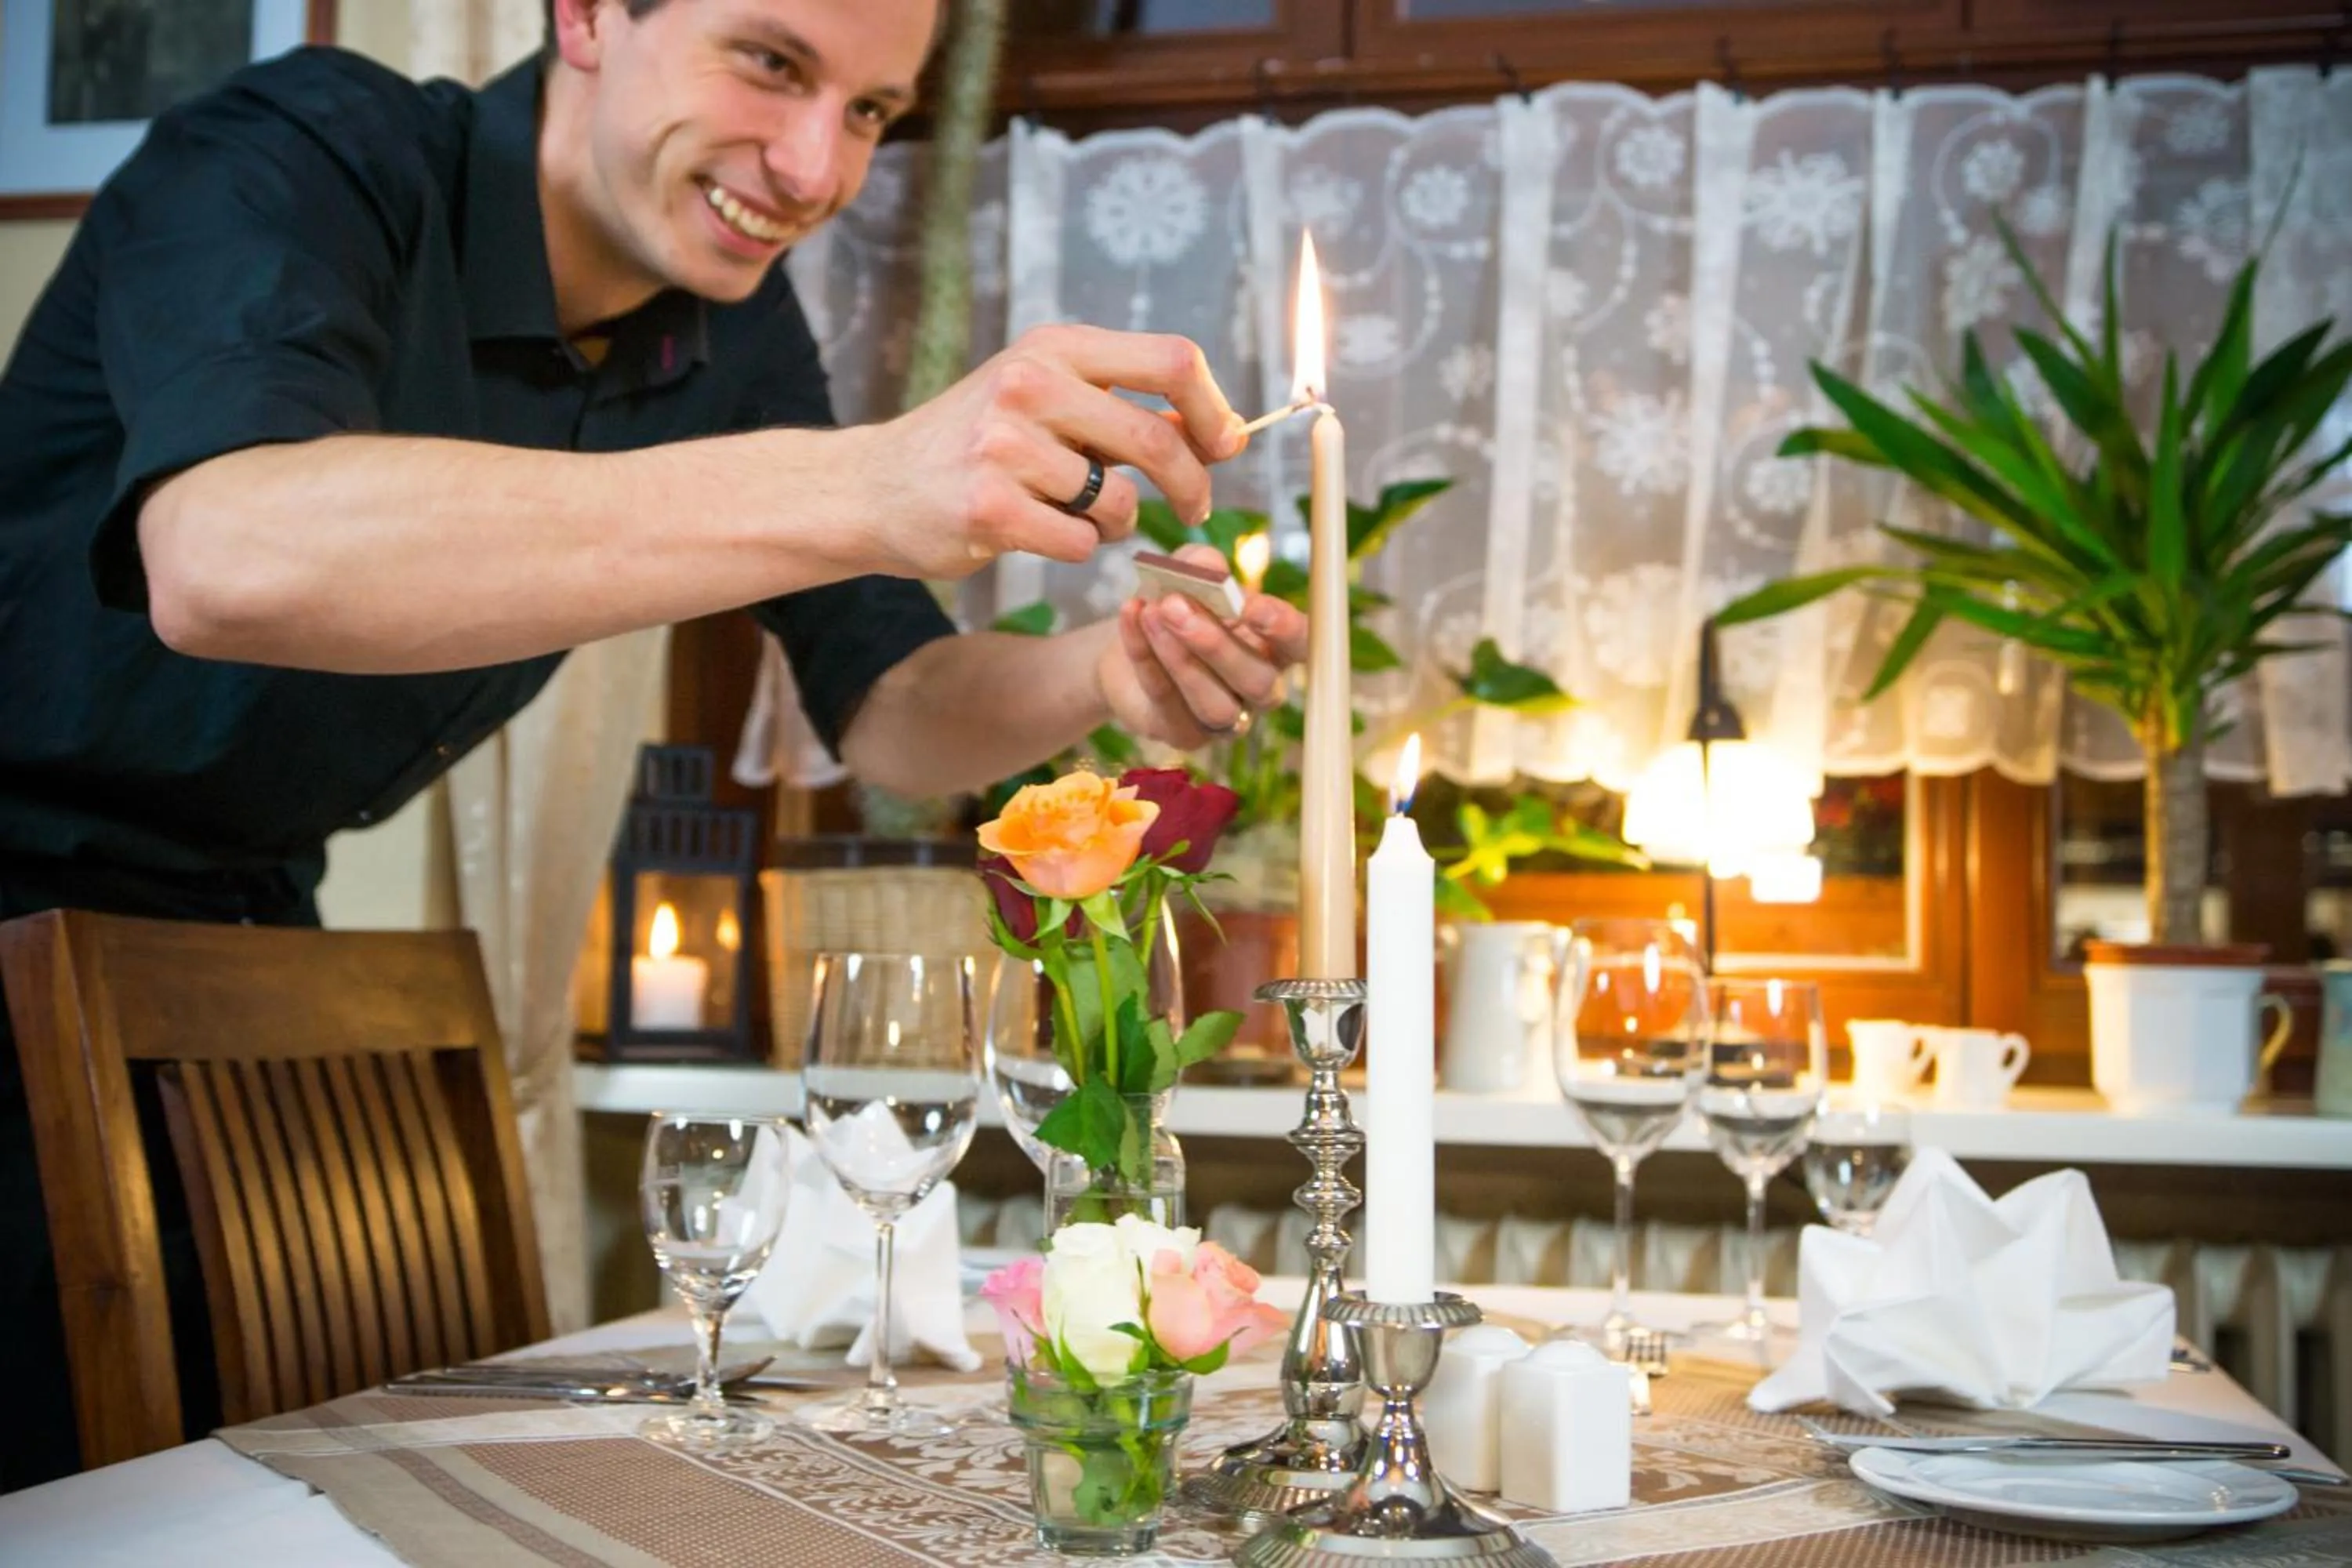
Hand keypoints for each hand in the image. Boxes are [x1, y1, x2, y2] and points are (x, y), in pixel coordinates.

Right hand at [855, 325, 1246, 579]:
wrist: (877, 486)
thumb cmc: (980, 446)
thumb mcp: (1047, 399)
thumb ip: (1126, 409)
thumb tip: (1227, 435)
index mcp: (1055, 347)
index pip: (1172, 360)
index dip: (1213, 409)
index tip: (1224, 445)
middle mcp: (1029, 383)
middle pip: (1156, 438)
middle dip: (1191, 485)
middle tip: (1195, 509)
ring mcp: (1003, 445)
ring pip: (1119, 502)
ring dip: (1118, 524)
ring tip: (1081, 515)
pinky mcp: (987, 506)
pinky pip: (1079, 541)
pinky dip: (1078, 547)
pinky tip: (1041, 532)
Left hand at [1096, 545, 1309, 748]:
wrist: (1136, 638)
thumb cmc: (1180, 601)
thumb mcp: (1190, 572)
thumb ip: (1203, 565)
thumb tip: (1210, 568)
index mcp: (1277, 648)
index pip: (1302, 645)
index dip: (1284, 630)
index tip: (1251, 606)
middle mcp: (1259, 689)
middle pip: (1258, 682)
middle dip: (1216, 644)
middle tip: (1176, 604)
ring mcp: (1224, 719)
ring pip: (1214, 704)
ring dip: (1179, 657)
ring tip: (1152, 611)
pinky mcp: (1183, 733)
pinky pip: (1165, 699)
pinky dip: (1144, 655)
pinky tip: (1131, 615)